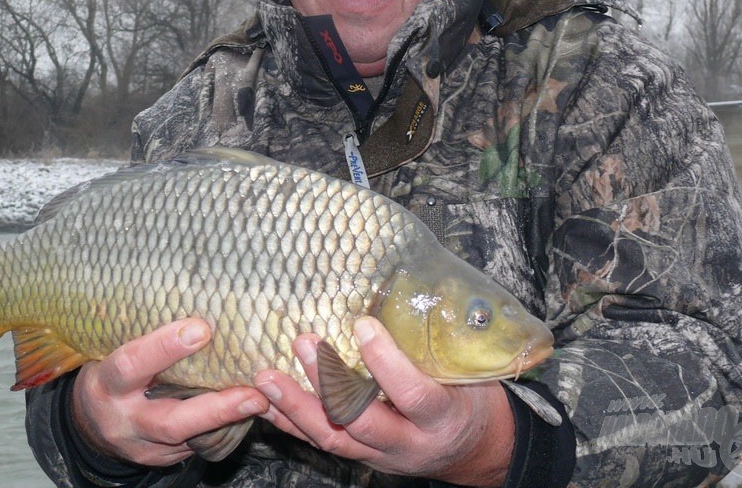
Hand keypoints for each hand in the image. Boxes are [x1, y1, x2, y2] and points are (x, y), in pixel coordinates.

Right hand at [71, 318, 269, 466]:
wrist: (88, 424)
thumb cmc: (109, 372)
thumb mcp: (112, 351)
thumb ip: (142, 335)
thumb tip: (193, 297)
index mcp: (106, 384)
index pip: (131, 365)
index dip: (164, 348)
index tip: (201, 329)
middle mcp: (123, 420)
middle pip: (170, 421)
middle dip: (215, 408)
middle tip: (254, 392)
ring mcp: (142, 447)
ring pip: (187, 439)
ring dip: (227, 420)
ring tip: (261, 401)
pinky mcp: (160, 460)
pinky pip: (194, 446)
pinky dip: (222, 428)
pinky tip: (246, 411)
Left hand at [253, 317, 514, 486]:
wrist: (475, 451)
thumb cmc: (471, 398)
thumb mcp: (465, 371)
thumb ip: (435, 342)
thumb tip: (405, 282)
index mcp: (442, 417)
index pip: (412, 394)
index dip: (385, 362)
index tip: (363, 324)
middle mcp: (409, 443)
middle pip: (361, 422)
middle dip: (327, 384)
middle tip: (302, 343)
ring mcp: (382, 456)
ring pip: (333, 438)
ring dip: (296, 406)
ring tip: (266, 376)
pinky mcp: (362, 458)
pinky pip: (321, 443)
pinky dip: (290, 423)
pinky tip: (266, 401)